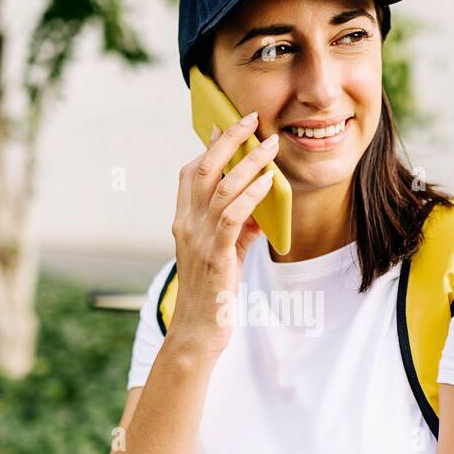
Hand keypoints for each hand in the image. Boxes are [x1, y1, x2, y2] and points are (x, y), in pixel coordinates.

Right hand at [168, 113, 279, 356]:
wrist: (197, 333)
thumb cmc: (211, 295)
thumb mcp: (225, 255)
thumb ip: (239, 229)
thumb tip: (261, 209)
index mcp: (182, 222)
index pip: (189, 174)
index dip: (208, 147)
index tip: (226, 125)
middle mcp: (185, 226)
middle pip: (202, 169)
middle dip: (228, 140)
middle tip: (252, 119)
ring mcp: (198, 240)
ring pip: (220, 188)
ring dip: (248, 163)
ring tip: (270, 145)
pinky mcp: (215, 257)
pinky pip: (233, 217)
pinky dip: (251, 195)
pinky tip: (268, 182)